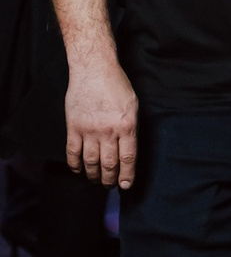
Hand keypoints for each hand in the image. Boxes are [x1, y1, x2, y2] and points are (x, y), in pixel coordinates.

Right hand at [66, 61, 139, 188]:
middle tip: (110, 186)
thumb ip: (131, 128)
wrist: (94, 70)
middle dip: (110, 179)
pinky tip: (78, 171)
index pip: (128, 158)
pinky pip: (72, 152)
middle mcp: (108, 131)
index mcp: (127, 126)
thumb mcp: (133, 106)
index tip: (125, 186)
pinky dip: (75, 164)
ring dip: (94, 175)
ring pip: (91, 161)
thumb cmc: (116, 85)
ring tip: (96, 181)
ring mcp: (89, 130)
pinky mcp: (73, 127)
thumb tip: (128, 149)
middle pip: (109, 163)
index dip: (127, 175)